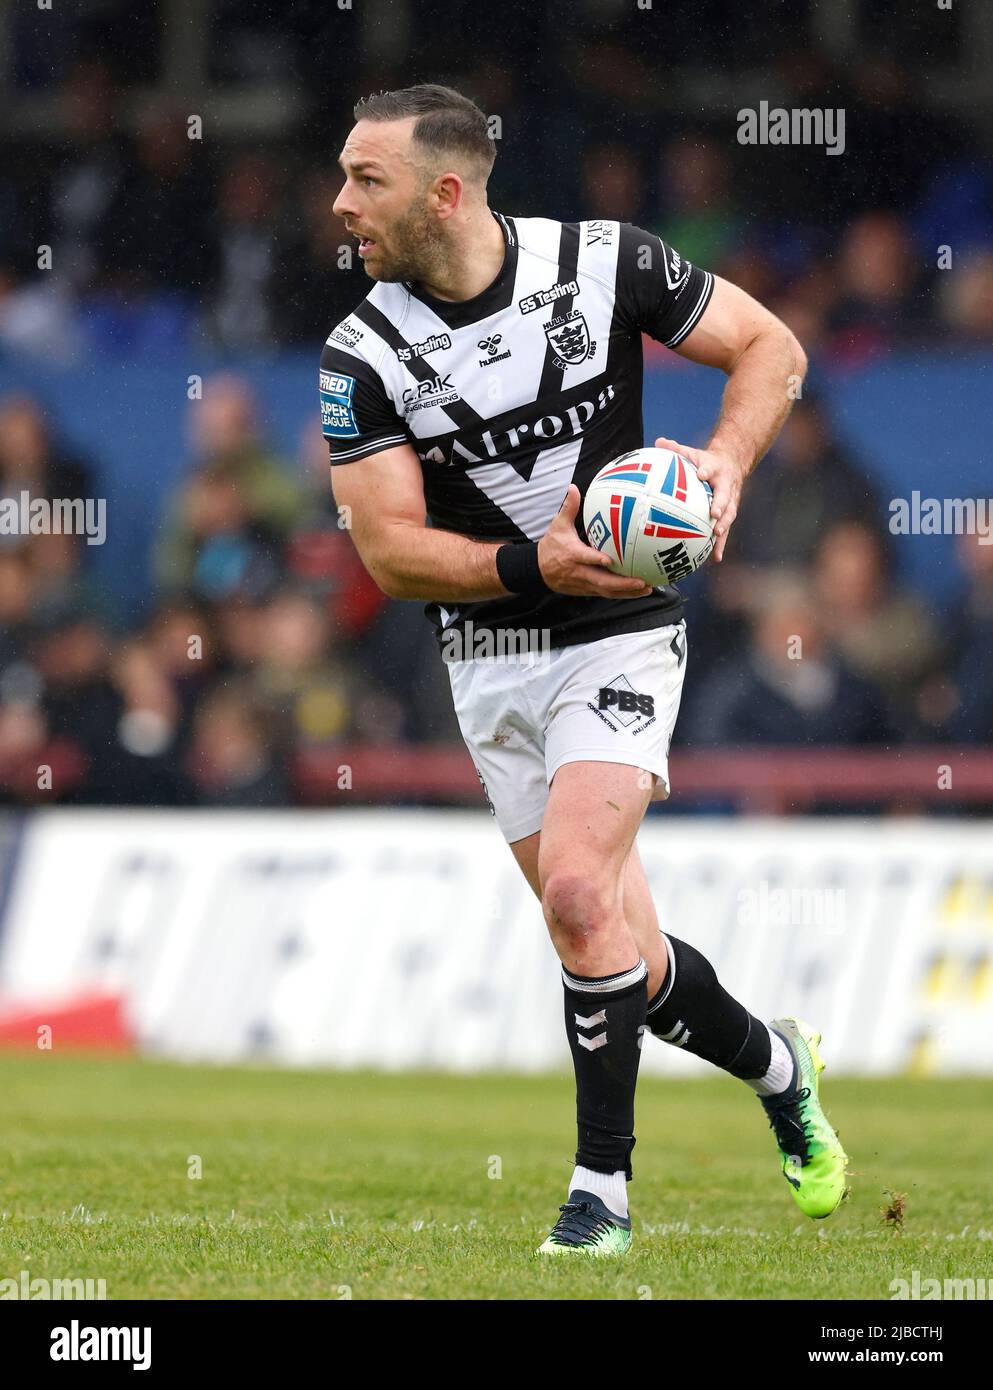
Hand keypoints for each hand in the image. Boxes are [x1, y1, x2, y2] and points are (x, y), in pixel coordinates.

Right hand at [538, 485, 653, 597]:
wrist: (538, 571)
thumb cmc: (551, 546)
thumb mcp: (557, 526)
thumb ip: (568, 508)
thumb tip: (573, 488)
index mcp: (572, 554)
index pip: (584, 558)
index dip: (596, 560)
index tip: (609, 560)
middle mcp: (579, 572)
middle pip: (602, 581)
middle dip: (622, 584)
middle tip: (641, 581)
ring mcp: (584, 584)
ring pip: (607, 591)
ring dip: (627, 592)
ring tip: (646, 589)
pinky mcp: (587, 590)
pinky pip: (606, 594)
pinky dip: (622, 594)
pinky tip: (638, 591)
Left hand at [654, 436, 745, 562]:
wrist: (732, 465)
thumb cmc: (706, 461)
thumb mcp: (693, 453)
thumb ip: (677, 449)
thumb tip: (659, 441)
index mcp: (716, 470)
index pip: (711, 468)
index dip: (706, 470)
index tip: (701, 473)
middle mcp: (727, 486)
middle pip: (726, 496)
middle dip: (721, 504)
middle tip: (715, 513)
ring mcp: (731, 502)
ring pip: (729, 515)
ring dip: (724, 527)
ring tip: (716, 537)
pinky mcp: (729, 515)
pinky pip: (725, 531)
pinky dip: (720, 544)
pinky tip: (715, 559)